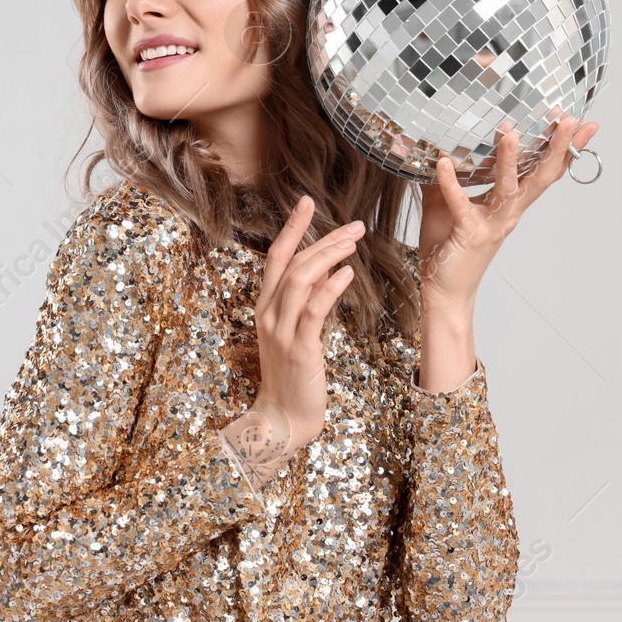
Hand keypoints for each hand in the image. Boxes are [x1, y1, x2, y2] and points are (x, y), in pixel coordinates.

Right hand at [218, 196, 363, 488]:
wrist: (283, 419)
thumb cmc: (293, 378)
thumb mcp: (296, 333)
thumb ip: (306, 302)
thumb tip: (325, 270)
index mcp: (266, 308)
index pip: (276, 257)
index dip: (291, 228)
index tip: (307, 202)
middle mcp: (269, 314)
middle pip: (291, 262)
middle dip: (322, 238)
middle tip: (355, 224)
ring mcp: (281, 330)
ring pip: (301, 279)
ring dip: (329, 255)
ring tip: (355, 241)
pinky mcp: (299, 348)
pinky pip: (313, 309)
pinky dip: (331, 287)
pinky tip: (348, 273)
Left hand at [419, 114, 599, 304]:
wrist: (443, 289)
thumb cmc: (449, 247)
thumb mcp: (446, 205)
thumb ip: (446, 178)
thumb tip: (436, 147)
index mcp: (510, 205)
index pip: (542, 171)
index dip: (561, 148)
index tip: (577, 121)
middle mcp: (508, 213)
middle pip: (540, 176)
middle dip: (556, 147)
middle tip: (568, 119)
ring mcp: (492, 224)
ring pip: (508, 188)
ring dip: (510, 160)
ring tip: (511, 132)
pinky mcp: (470, 233)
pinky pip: (461, 204)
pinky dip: (451, 182)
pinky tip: (443, 162)